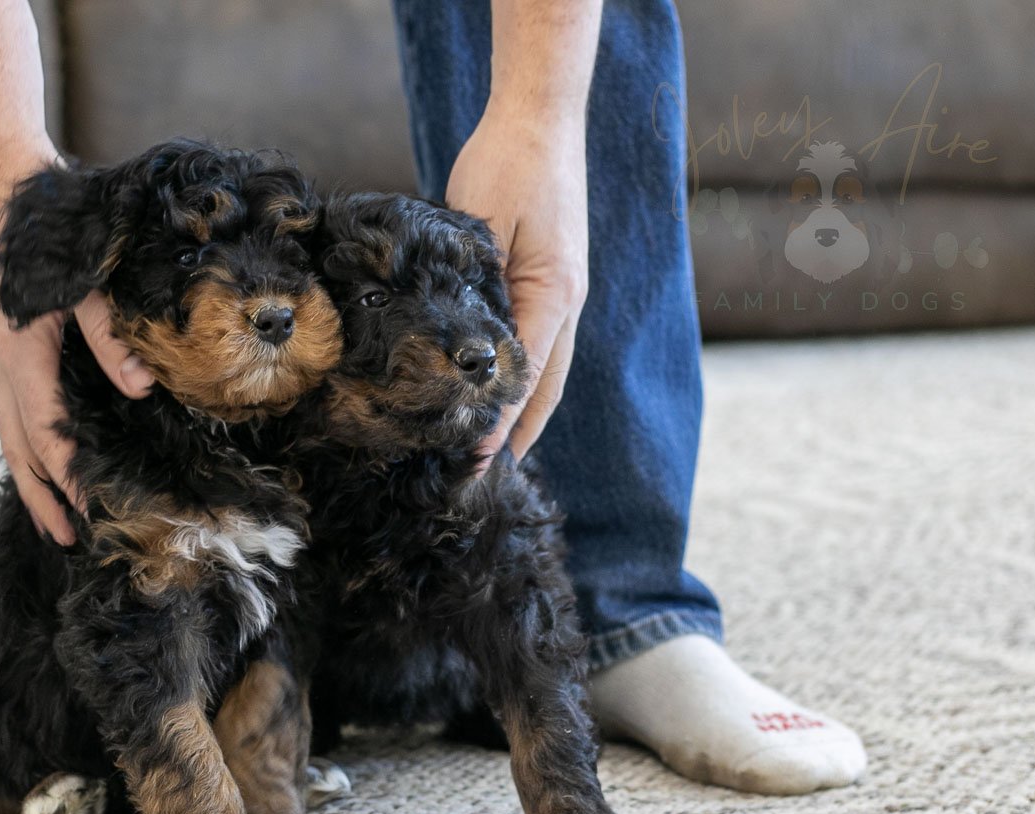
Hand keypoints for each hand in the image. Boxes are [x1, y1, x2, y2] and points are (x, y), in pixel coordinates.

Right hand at [0, 289, 153, 545]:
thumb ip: (111, 337)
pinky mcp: (3, 345)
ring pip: (11, 433)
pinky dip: (27, 443)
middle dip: (43, 497)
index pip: (47, 436)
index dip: (71, 479)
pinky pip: (12, 408)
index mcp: (22, 356)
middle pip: (21, 449)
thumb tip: (141, 388)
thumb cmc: (44, 227)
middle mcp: (5, 365)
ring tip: (52, 517)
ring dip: (31, 478)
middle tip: (68, 539)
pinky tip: (43, 456)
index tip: (96, 511)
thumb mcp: (84, 282)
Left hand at [445, 101, 588, 465]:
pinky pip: (538, 342)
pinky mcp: (549, 279)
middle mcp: (565, 300)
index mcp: (553, 294)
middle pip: (547, 387)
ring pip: (548, 369)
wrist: (538, 116)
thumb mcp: (484, 228)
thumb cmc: (507, 163)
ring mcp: (562, 290)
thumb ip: (480, 292)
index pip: (524, 378)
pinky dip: (523, 377)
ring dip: (525, 412)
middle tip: (488, 477)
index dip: (499, 423)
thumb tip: (468, 352)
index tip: (475, 460)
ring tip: (499, 452)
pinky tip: (499, 391)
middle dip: (519, 434)